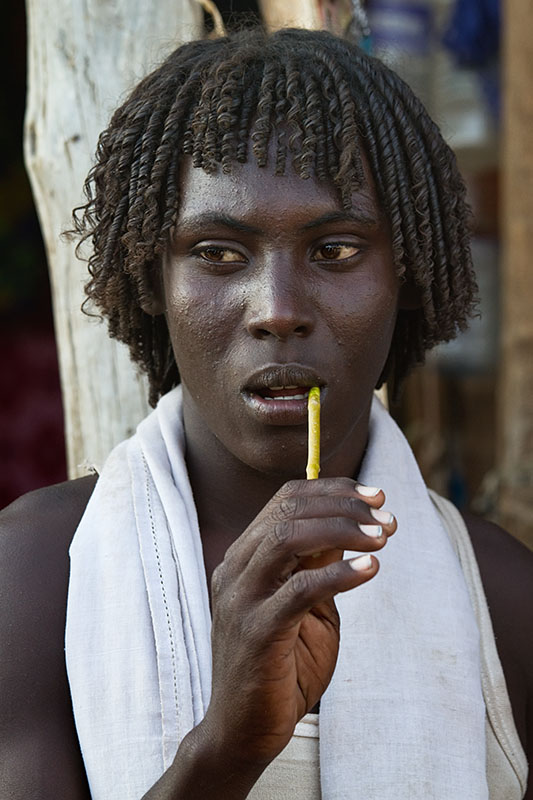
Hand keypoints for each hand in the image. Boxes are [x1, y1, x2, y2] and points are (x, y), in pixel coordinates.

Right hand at [201, 477, 395, 769]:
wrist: (243, 732)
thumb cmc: (281, 666)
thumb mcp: (305, 605)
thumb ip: (318, 565)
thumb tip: (351, 525)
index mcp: (244, 558)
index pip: (285, 500)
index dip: (332, 490)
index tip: (375, 496)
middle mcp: (235, 570)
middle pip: (287, 511)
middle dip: (344, 507)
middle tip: (387, 519)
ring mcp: (241, 599)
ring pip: (288, 538)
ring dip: (342, 530)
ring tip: (382, 539)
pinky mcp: (256, 632)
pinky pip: (299, 589)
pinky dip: (339, 574)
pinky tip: (370, 570)